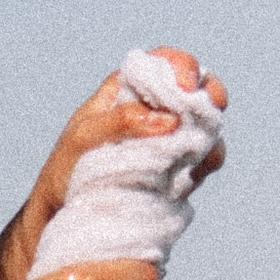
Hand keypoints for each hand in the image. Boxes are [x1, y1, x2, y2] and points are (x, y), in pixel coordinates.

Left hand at [12, 48, 227, 279]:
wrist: (66, 215)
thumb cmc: (68, 168)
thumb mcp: (83, 137)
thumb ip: (122, 120)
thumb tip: (169, 119)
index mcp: (126, 92)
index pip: (161, 63)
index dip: (181, 65)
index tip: (185, 85)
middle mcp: (152, 111)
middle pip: (194, 89)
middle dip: (209, 94)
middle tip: (213, 106)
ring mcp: (168, 140)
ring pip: (205, 124)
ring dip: (210, 132)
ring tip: (195, 151)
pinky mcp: (177, 169)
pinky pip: (205, 157)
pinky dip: (207, 161)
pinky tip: (192, 174)